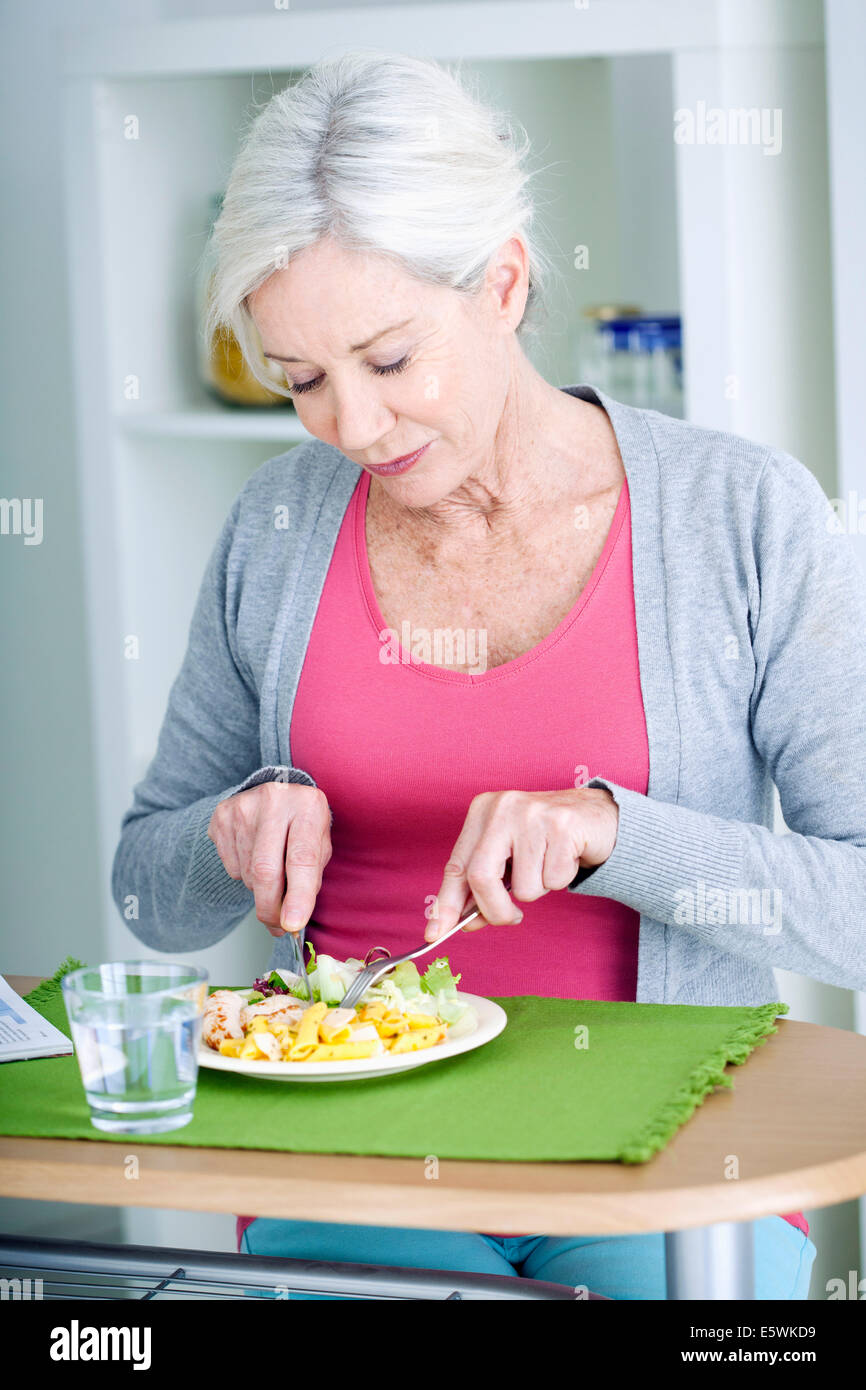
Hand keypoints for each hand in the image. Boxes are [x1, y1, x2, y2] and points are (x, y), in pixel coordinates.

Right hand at [207, 782, 331, 936]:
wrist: (277, 793)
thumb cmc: (303, 825)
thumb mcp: (319, 846)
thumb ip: (310, 881)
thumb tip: (291, 922)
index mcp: (308, 805)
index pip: (302, 859)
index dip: (298, 896)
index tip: (293, 924)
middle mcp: (274, 800)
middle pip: (266, 870)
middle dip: (270, 908)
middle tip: (277, 925)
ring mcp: (244, 806)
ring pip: (248, 873)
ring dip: (260, 889)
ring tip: (273, 871)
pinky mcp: (222, 816)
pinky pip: (232, 867)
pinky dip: (245, 875)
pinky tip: (255, 855)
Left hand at [425, 787, 618, 941]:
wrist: (596, 816)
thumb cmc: (545, 841)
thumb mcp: (508, 857)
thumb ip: (483, 886)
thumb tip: (463, 923)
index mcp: (481, 811)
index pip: (456, 866)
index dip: (446, 904)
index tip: (435, 935)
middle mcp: (502, 807)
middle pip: (481, 877)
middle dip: (494, 910)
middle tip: (512, 918)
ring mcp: (532, 814)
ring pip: (523, 887)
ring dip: (538, 890)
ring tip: (548, 864)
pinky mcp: (562, 825)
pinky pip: (553, 880)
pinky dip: (560, 879)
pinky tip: (566, 856)